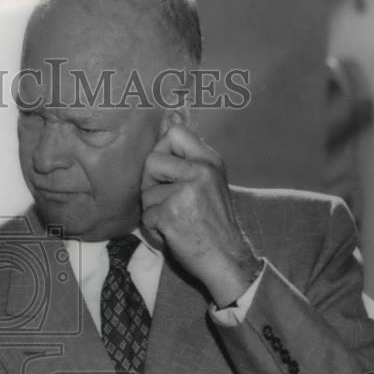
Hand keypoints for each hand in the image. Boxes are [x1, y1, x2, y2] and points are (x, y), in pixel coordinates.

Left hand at [140, 124, 260, 306]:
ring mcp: (187, 191)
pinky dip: (155, 228)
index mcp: (210, 160)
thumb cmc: (213, 222)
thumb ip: (189, 155)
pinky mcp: (172, 213)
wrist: (227, 258)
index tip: (168, 172)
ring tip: (176, 219)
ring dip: (153, 210)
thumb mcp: (210, 181)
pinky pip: (147, 215)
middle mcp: (201, 170)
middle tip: (169, 201)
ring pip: (146, 191)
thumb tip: (172, 114)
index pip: (175, 133)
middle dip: (151, 183)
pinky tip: (174, 233)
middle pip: (152, 160)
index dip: (162, 150)